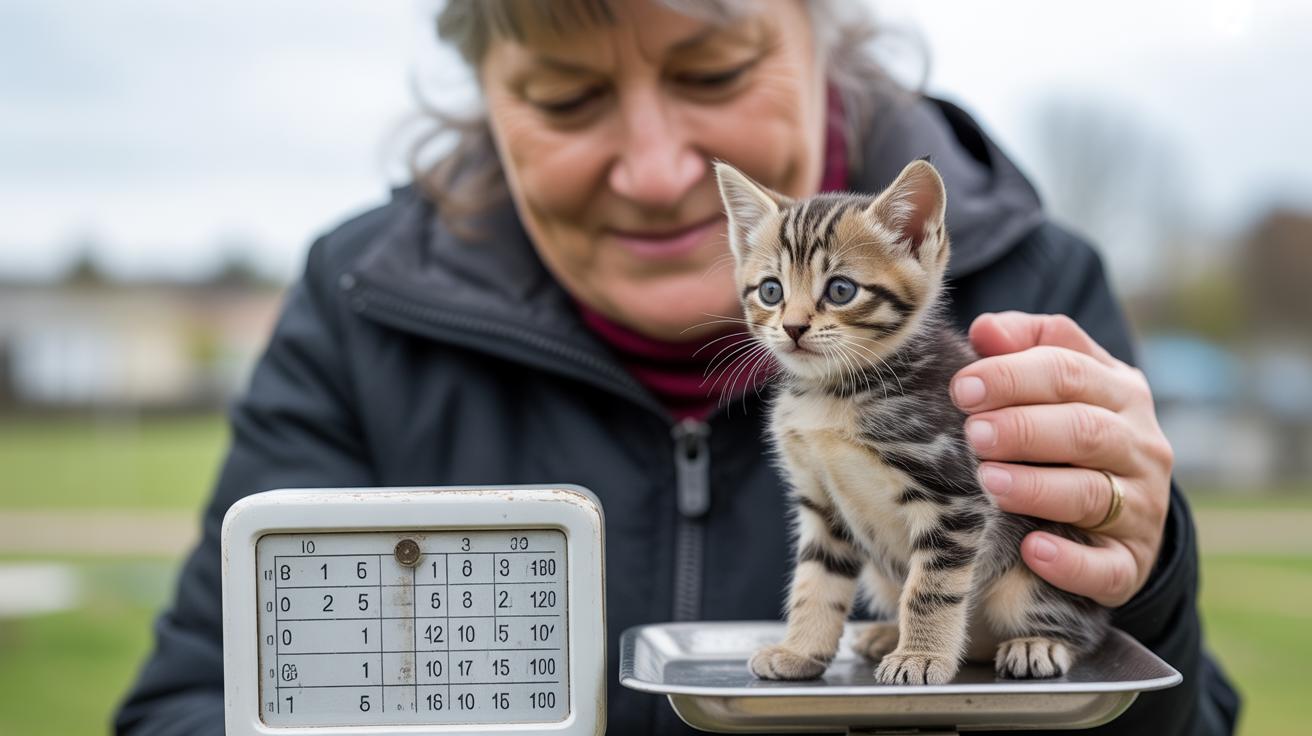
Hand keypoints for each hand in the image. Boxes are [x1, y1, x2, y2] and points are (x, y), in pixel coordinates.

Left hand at [950, 312, 1173, 606]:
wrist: (1120, 517)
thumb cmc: (1067, 432)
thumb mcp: (1058, 382)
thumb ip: (1026, 347)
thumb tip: (985, 328)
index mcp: (1120, 392)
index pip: (1069, 370)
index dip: (1014, 376)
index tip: (963, 387)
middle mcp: (1140, 446)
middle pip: (1085, 430)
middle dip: (1024, 429)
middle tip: (973, 434)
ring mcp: (1142, 507)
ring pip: (1093, 494)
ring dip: (1038, 488)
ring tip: (989, 481)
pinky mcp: (1130, 563)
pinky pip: (1107, 566)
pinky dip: (1071, 561)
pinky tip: (1034, 549)